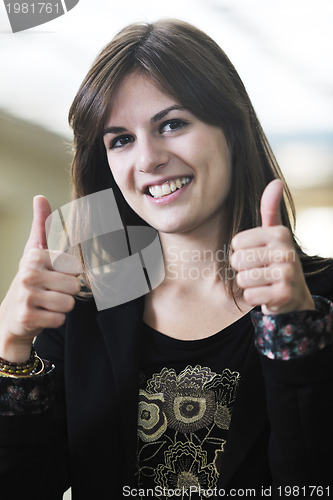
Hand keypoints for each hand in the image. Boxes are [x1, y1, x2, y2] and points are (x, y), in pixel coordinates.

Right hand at [0, 196, 81, 361]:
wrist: (11, 315)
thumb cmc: (31, 279)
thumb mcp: (34, 251)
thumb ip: (41, 225)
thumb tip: (39, 196)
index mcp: (34, 255)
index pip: (75, 267)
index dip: (69, 275)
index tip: (53, 276)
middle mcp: (28, 273)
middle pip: (74, 286)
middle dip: (67, 293)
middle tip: (51, 292)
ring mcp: (26, 296)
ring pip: (69, 303)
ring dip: (62, 307)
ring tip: (47, 303)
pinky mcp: (27, 317)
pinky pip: (60, 319)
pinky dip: (55, 320)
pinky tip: (42, 315)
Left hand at [230, 179, 313, 314]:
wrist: (294, 292)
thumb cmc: (276, 259)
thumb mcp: (274, 233)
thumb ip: (270, 208)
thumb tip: (276, 182)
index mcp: (279, 233)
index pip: (236, 243)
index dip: (242, 251)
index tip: (257, 254)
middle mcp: (286, 252)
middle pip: (237, 260)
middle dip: (244, 269)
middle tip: (259, 270)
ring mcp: (287, 274)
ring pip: (242, 279)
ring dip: (249, 284)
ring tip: (262, 281)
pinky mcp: (284, 295)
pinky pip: (249, 296)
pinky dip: (254, 298)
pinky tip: (266, 294)